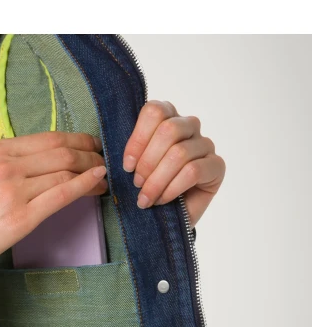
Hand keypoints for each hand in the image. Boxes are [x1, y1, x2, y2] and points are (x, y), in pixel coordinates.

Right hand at [0, 132, 106, 282]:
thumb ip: (9, 161)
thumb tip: (47, 160)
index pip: (49, 138)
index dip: (77, 139)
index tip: (91, 144)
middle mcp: (5, 165)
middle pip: (61, 152)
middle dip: (90, 154)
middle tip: (103, 161)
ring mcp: (13, 191)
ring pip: (65, 172)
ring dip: (91, 172)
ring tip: (103, 178)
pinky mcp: (20, 218)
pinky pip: (61, 195)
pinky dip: (84, 185)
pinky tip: (98, 183)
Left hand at [123, 100, 224, 227]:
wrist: (166, 215)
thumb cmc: (148, 185)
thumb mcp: (134, 164)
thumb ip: (130, 149)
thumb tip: (110, 144)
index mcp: (167, 117)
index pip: (155, 111)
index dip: (138, 139)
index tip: (127, 166)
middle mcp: (189, 125)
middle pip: (168, 130)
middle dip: (147, 162)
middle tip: (137, 183)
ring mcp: (205, 144)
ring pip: (179, 153)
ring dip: (157, 180)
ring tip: (146, 197)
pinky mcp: (216, 165)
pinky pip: (193, 171)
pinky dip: (172, 188)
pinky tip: (162, 199)